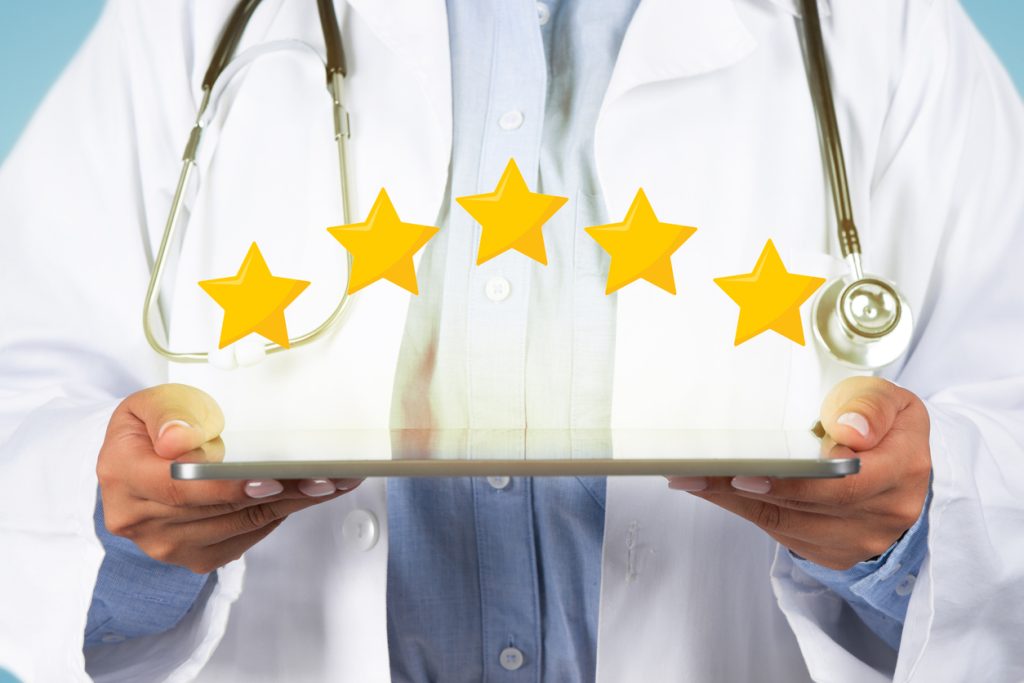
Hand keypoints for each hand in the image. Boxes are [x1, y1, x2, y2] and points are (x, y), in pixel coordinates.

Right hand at [96, 383, 361, 573]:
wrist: (138, 461)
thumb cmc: (153, 426)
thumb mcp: (151, 403)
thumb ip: (168, 414)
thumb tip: (177, 442)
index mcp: (122, 475)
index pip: (180, 488)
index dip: (228, 487)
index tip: (271, 480)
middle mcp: (139, 519)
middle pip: (221, 511)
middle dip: (280, 492)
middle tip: (326, 477)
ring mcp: (166, 545)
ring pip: (241, 526)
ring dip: (291, 504)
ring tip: (330, 482)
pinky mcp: (194, 557)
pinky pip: (246, 538)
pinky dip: (278, 516)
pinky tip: (304, 496)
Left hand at [667, 376, 931, 569]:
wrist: (909, 472)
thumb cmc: (889, 428)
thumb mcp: (891, 400)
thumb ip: (870, 405)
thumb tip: (849, 429)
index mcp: (903, 467)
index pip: (845, 483)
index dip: (793, 483)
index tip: (746, 474)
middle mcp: (885, 511)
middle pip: (805, 506)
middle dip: (745, 488)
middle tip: (696, 473)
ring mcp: (860, 538)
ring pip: (786, 523)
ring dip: (734, 500)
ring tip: (692, 477)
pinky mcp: (835, 552)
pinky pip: (784, 534)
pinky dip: (747, 510)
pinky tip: (717, 490)